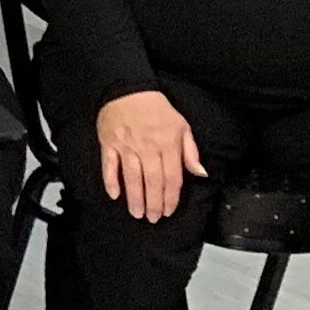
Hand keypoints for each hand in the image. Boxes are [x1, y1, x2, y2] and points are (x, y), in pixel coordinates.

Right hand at [93, 88, 202, 220]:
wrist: (129, 90)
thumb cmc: (157, 109)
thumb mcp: (182, 126)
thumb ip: (190, 152)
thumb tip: (200, 173)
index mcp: (168, 145)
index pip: (171, 177)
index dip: (171, 197)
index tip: (169, 211)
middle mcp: (147, 148)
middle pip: (152, 181)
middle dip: (153, 203)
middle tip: (153, 219)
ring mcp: (126, 147)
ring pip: (132, 178)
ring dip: (135, 198)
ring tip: (137, 213)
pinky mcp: (109, 144)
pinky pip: (109, 166)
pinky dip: (111, 181)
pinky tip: (114, 195)